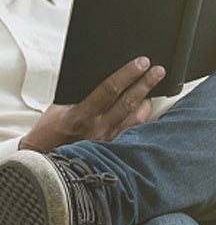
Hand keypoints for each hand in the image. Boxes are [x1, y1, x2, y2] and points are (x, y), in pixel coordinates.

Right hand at [19, 57, 164, 152]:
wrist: (49, 161)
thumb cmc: (51, 132)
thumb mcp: (59, 108)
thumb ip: (81, 96)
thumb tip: (106, 79)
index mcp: (80, 115)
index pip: (109, 89)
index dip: (128, 74)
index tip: (141, 63)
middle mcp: (98, 128)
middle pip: (128, 102)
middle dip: (145, 84)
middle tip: (158, 71)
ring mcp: (109, 141)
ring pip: (136, 118)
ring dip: (147, 101)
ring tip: (154, 87)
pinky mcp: (115, 149)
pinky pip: (134, 131)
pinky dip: (142, 118)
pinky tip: (146, 108)